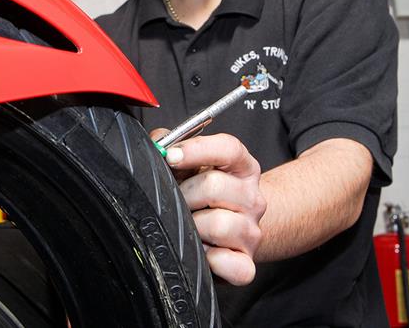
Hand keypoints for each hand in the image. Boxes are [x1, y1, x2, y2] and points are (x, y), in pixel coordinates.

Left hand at [153, 130, 265, 284]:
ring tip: (189, 226)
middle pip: (215, 186)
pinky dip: (210, 260)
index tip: (170, 156)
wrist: (232, 232)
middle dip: (185, 194)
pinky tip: (202, 251)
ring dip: (194, 227)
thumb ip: (172, 146)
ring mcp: (252, 230)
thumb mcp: (191, 165)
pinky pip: (230, 264)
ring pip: (219, 225)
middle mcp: (252, 197)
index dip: (196, 149)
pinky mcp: (247, 262)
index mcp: (242, 167)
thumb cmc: (204, 195)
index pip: (228, 148)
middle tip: (178, 200)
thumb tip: (156, 144)